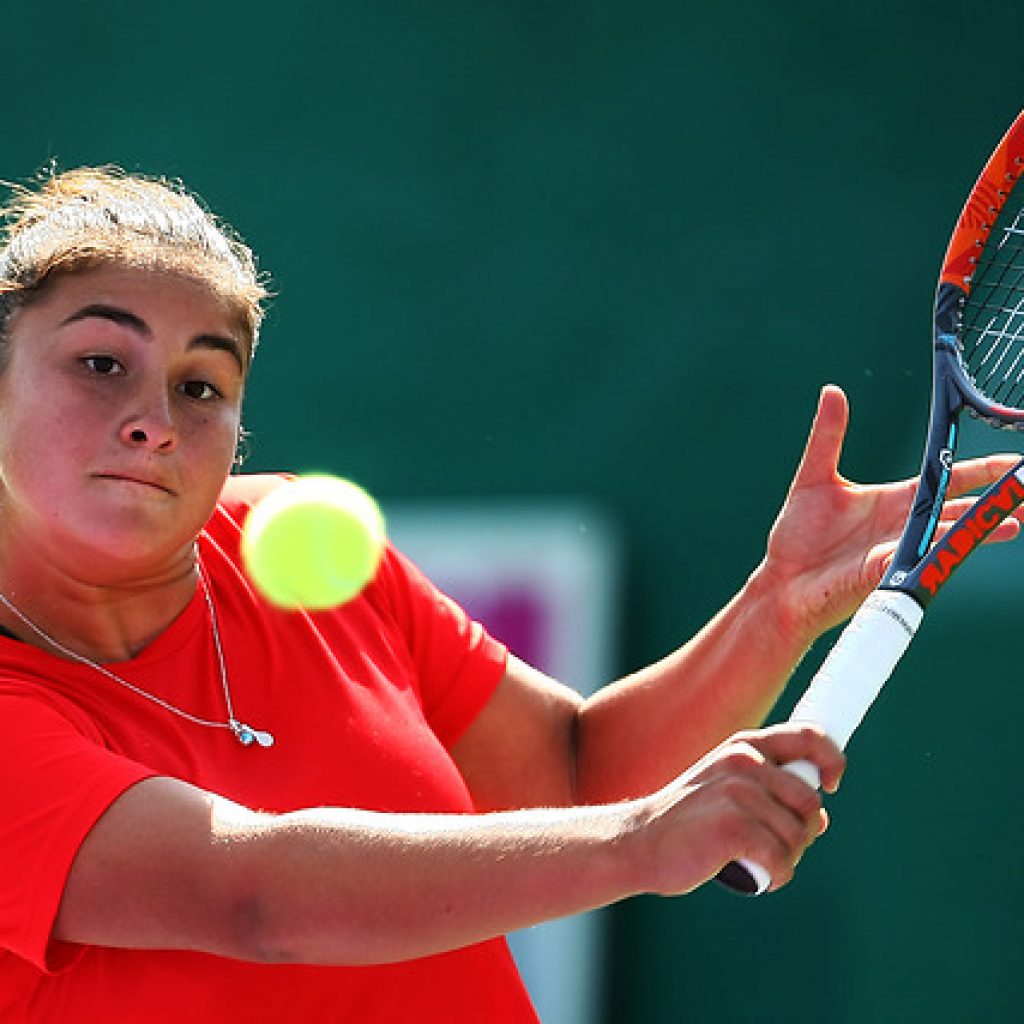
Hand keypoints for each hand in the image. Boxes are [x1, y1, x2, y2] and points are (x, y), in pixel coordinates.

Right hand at [633, 723, 844, 894]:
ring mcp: (737, 792)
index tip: (831, 785)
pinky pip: (782, 859)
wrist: (638, 841)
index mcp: (744, 745)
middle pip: (810, 801)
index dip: (833, 761)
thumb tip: (820, 817)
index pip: (810, 737)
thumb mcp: (725, 787)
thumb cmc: (687, 820)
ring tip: (757, 861)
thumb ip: (769, 791)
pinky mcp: (733, 827)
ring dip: (786, 858)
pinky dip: (777, 875)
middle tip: (773, 843)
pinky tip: (759, 877)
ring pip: (797, 835)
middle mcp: (743, 761)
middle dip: (802, 831)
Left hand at [762, 384, 1021, 647]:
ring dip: (984, 528)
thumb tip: (832, 391)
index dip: (984, 470)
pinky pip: (920, 562)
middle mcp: (907, 525)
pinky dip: (942, 553)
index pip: (950, 479)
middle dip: (1001, 499)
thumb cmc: (799, 534)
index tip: (1016, 461)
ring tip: (1017, 520)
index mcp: (897, 500)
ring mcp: (901, 551)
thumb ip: (828, 436)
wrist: (781, 580)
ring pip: (951, 536)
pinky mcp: (886, 573)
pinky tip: (965, 544)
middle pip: (964, 508)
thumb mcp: (815, 476)